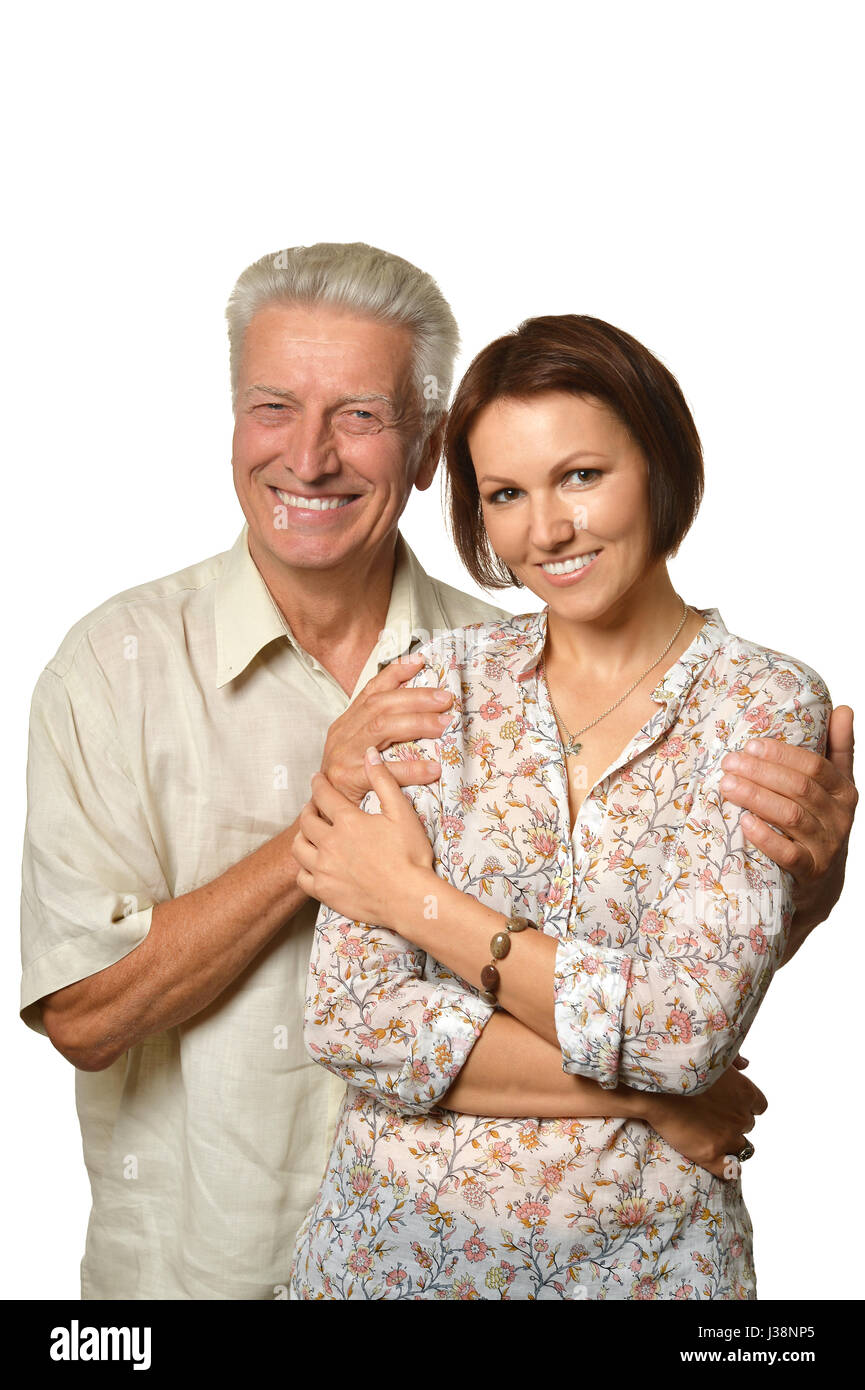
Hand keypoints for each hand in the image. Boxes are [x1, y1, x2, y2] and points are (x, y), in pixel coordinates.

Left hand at [294, 747, 434, 925]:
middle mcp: (330, 843)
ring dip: (302, 836)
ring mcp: (324, 869)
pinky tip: (312, 865)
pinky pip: (301, 877)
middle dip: (308, 809)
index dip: (318, 783)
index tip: (316, 778)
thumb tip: (370, 755)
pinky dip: (304, 868)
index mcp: (348, 821)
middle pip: (306, 820)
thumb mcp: (401, 812)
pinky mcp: (324, 891)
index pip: (324, 795)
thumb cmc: (410, 855)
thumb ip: (383, 781)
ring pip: (299, 847)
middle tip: (314, 807)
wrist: (409, 898)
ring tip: (310, 834)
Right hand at [318, 653, 453, 804]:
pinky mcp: (346, 780)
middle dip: (416, 698)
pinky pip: (383, 771)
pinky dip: (411, 769)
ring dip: (417, 723)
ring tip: (444, 724)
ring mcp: (342, 755)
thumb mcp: (360, 750)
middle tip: (445, 699)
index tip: (419, 661)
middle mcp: (342, 734)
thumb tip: (423, 712)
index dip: (394, 674)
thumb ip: (382, 731)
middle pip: (381, 705)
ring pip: (381, 728)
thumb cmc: (349, 784)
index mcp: (346, 723)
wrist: (324, 817)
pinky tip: (433, 769)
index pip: (371, 691)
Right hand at [642, 1055, 766, 1181]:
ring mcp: (727, 1137)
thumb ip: (734, 1059)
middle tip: (711, 1118)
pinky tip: (717, 1163)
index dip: (744, 1107)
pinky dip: (727, 1170)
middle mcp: (741, 1116)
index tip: (728, 1105)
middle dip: (733, 1123)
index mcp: (745, 1092)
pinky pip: (730, 1171)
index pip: (759, 1106)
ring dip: (730, 1145)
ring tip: (709, 1138)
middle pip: (747, 1126)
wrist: (656, 1086)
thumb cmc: (682, 1066)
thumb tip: (746, 1065)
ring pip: (742, 1148)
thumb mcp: (712, 1055)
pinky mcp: (711, 1154)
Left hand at [720, 705, 856, 958]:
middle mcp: (839, 818)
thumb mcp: (834, 787)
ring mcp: (826, 847)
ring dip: (756, 798)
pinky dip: (766, 837)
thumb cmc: (821, 824)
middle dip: (761, 773)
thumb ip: (838, 748)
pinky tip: (744, 822)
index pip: (815, 765)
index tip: (751, 744)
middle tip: (728, 762)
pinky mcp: (810, 873)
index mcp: (844, 792)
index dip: (782, 754)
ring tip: (727, 785)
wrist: (819, 884)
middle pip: (799, 788)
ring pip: (792, 817)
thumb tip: (843, 708)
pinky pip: (788, 854)